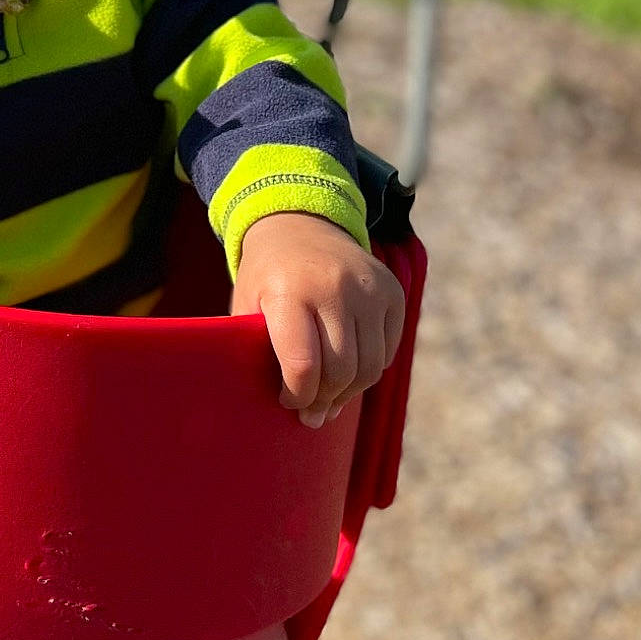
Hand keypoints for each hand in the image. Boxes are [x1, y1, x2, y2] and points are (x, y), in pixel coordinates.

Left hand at [232, 211, 404, 428]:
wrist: (300, 225)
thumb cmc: (267, 276)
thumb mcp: (248, 305)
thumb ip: (258, 349)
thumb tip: (286, 405)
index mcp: (289, 291)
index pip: (302, 364)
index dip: (297, 395)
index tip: (288, 402)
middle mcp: (334, 287)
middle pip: (340, 370)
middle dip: (324, 401)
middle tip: (312, 414)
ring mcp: (369, 288)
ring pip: (369, 368)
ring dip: (349, 393)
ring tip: (330, 400)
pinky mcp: (392, 292)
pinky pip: (386, 352)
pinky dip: (368, 370)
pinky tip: (348, 372)